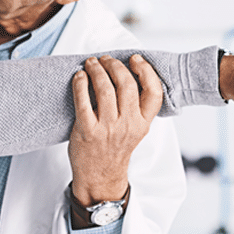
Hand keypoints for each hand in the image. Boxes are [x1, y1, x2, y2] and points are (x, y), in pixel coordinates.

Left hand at [68, 54, 162, 207]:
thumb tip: (125, 74)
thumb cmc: (114, 148)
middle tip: (105, 59)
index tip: (135, 59)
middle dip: (115, 65)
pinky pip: (83, 101)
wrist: (99, 175)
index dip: (146, 71)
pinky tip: (79, 76)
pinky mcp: (87, 130)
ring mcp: (107, 128)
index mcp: (143, 123)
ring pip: (105, 89)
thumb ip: (134, 108)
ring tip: (91, 63)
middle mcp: (128, 124)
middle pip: (127, 85)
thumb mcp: (135, 130)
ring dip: (97, 70)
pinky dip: (80, 84)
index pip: (154, 92)